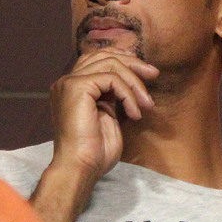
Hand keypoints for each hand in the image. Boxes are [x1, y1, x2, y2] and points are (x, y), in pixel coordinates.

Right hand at [48, 49, 158, 181]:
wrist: (82, 166)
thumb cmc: (96, 150)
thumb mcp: (109, 115)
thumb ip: (113, 96)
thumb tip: (132, 79)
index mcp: (73, 88)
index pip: (99, 59)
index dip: (125, 60)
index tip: (147, 73)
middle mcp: (67, 81)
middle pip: (104, 56)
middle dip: (133, 63)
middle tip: (154, 75)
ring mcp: (69, 83)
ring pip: (110, 64)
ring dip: (135, 83)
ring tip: (146, 104)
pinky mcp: (76, 87)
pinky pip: (111, 79)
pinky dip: (128, 94)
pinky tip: (134, 113)